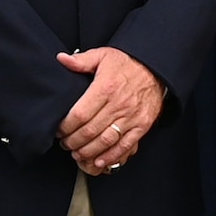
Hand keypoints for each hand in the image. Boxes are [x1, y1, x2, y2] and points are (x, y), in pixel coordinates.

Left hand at [56, 47, 165, 174]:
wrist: (155, 68)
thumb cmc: (127, 63)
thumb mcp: (103, 55)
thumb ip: (81, 60)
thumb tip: (61, 59)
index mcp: (106, 88)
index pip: (80, 114)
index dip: (66, 126)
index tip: (59, 130)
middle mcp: (119, 104)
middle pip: (90, 131)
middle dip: (73, 141)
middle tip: (65, 143)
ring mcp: (132, 117)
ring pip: (105, 141)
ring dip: (88, 152)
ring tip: (77, 153)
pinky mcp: (142, 125)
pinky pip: (125, 145)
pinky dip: (110, 156)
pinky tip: (99, 161)